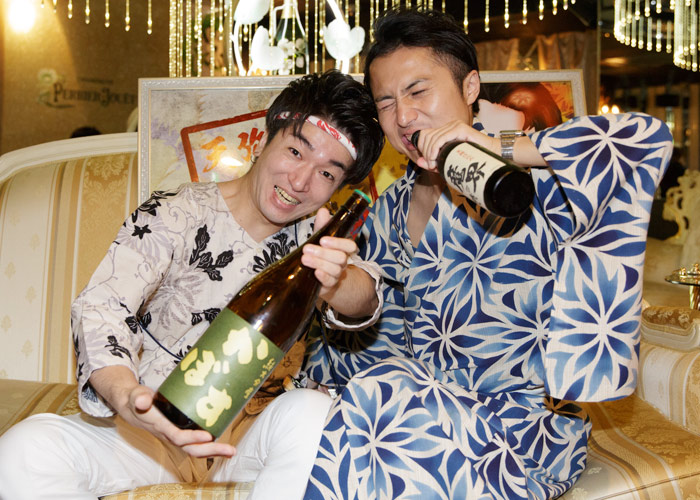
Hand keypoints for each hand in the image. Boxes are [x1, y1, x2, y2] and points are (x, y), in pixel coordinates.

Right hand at [122, 385, 236, 458]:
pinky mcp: (182, 431)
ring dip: (214, 450)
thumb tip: (142, 400)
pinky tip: (223, 442)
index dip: (193, 438)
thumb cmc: (137, 400)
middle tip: (231, 450)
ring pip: (196, 448)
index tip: (208, 435)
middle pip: (192, 449)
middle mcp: (171, 434)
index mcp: (161, 426)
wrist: (133, 407)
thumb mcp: (136, 396)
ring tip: (231, 451)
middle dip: (211, 451)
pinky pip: (197, 442)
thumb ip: (139, 397)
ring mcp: (177, 435)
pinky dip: (210, 445)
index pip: (178, 436)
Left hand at [301, 207, 356, 302]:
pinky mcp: (329, 285)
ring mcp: (336, 274)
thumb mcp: (320, 238)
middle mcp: (342, 262)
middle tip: (306, 249)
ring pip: (334, 269)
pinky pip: (329, 282)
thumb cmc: (321, 255)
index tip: (323, 240)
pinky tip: (315, 272)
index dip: (338, 243)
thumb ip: (322, 226)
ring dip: (319, 263)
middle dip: (323, 253)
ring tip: (304, 258)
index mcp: (342, 249)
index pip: (350, 246)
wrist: (320, 277)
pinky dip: (323, 276)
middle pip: (340, 258)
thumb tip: (323, 210)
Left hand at [412, 120, 498, 170]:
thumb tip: (419, 162)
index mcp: (446, 130)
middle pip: (426, 137)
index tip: (429, 163)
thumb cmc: (473, 159)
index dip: (422, 149)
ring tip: (435, 165)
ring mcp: (455, 125)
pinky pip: (441, 138)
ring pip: (432, 138)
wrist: (493, 155)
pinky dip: (435, 149)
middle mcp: (449, 125)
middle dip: (425, 153)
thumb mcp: (449, 162)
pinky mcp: (460, 128)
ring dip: (430, 154)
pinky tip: (436, 158)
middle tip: (432, 166)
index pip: (424, 135)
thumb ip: (434, 162)